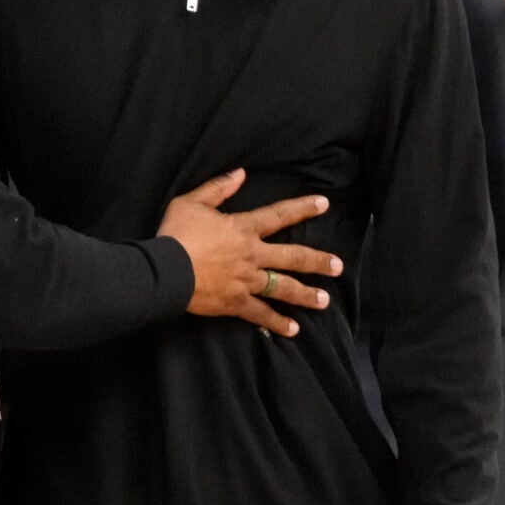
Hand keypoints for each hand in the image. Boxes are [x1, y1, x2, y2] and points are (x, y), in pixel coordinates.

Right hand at [159, 168, 343, 336]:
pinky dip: (276, 322)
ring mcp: (246, 280)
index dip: (302, 207)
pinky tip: (293, 330)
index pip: (279, 215)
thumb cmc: (175, 234)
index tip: (324, 203)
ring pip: (283, 287)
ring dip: (306, 294)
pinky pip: (260, 313)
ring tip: (324, 301)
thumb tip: (240, 174)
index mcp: (243, 229)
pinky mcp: (236, 302)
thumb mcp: (189, 203)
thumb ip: (217, 188)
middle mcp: (252, 255)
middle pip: (292, 257)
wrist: (166, 270)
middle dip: (317, 261)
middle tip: (338, 266)